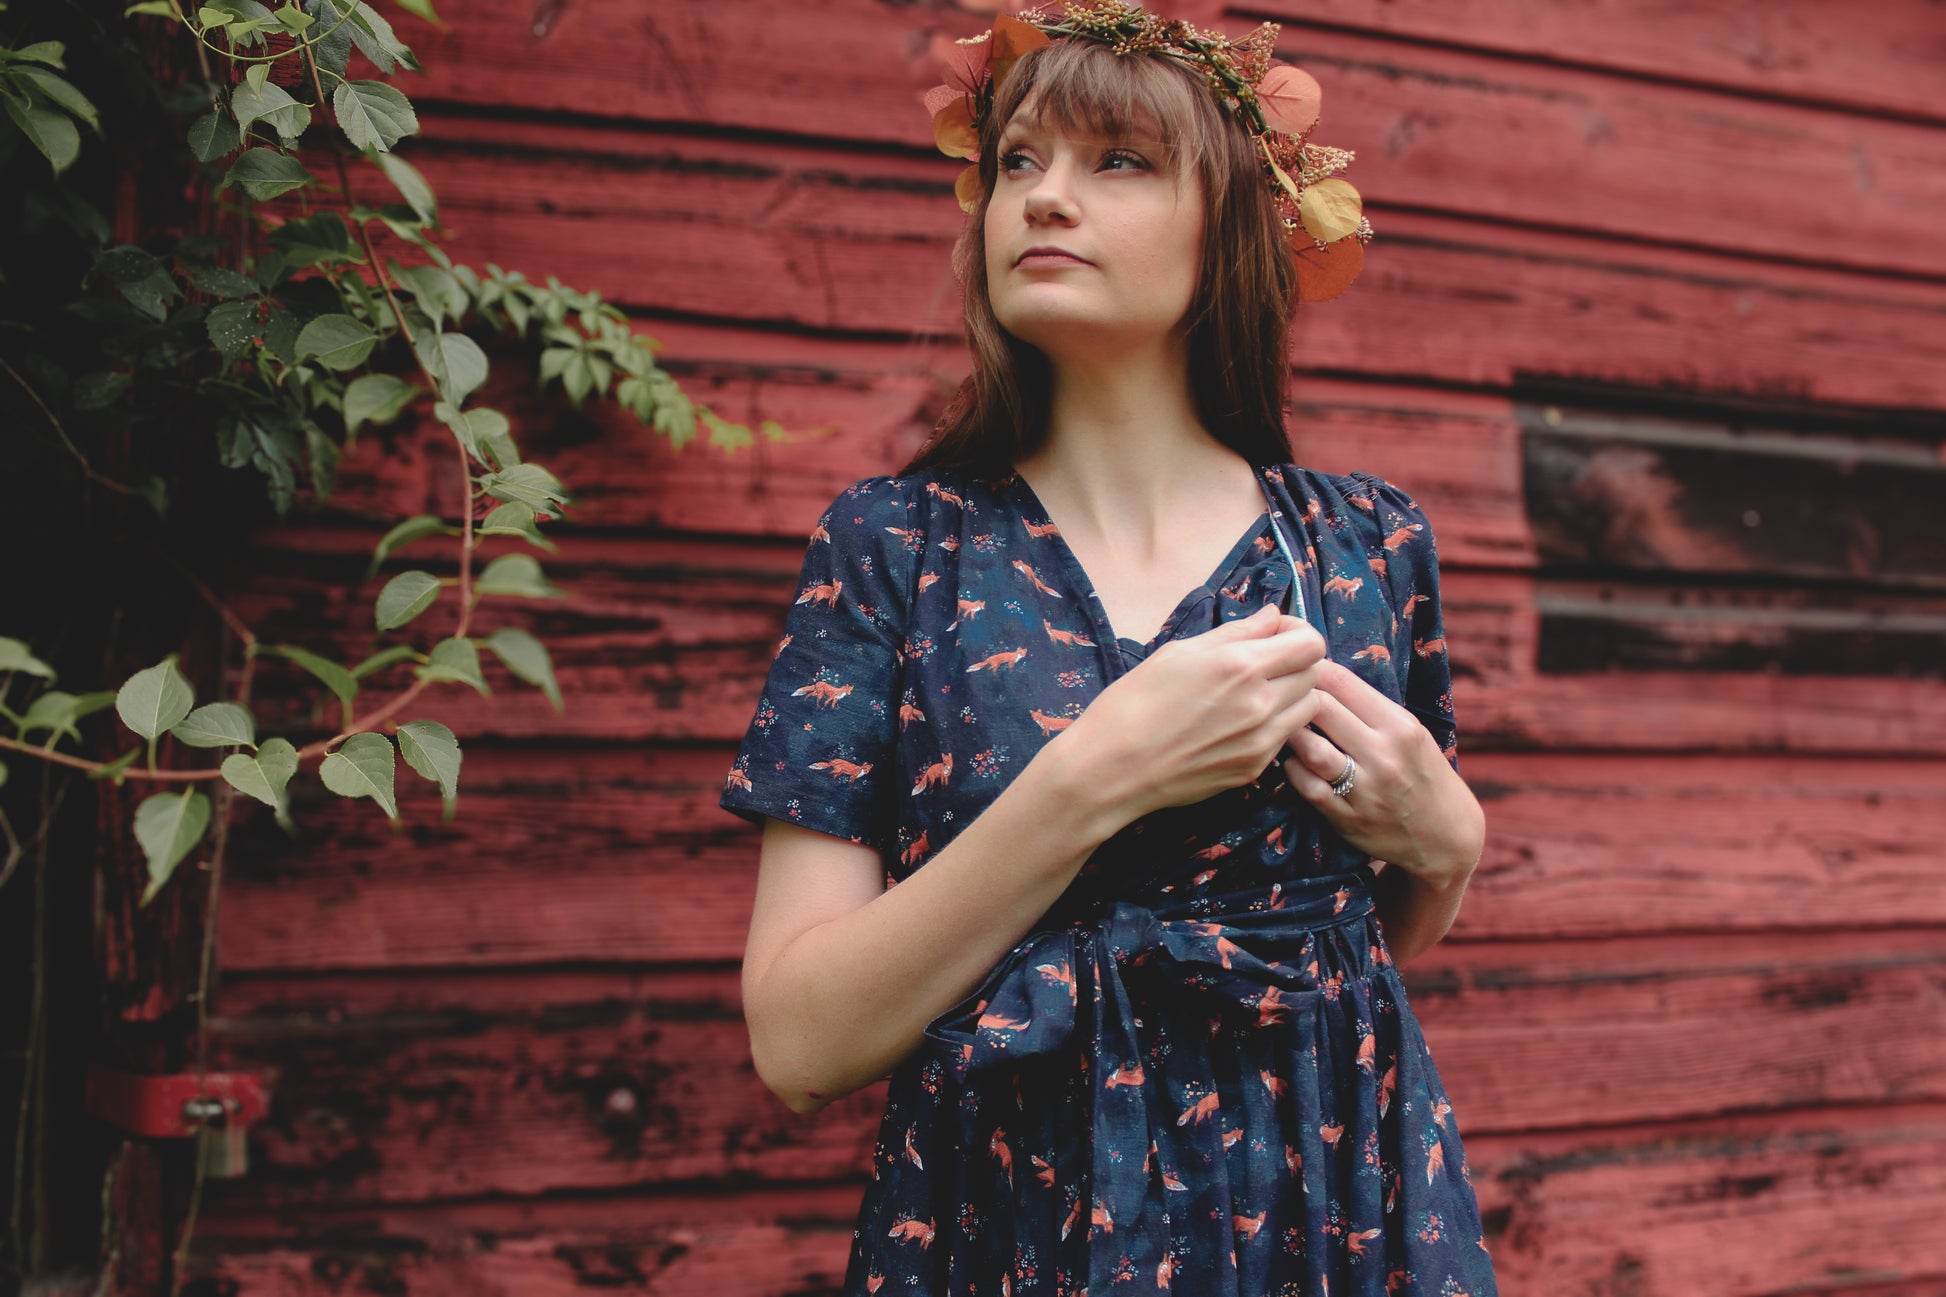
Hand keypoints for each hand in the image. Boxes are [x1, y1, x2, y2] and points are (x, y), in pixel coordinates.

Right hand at [1069, 604, 1327, 818]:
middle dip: (1297, 662)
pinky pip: (1285, 737)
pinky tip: (1239, 722)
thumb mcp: (1179, 652)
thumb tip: (1271, 618)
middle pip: (1316, 674)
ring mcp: (1261, 742)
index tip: (1275, 635)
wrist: (1112, 768)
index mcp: (1241, 665)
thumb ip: (1235, 633)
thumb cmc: (1134, 702)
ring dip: (1292, 694)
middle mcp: (1261, 704)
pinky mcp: (1255, 769)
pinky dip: (1275, 724)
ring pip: (1308, 708)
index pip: (1311, 643)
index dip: (1298, 633)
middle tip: (1266, 663)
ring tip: (1256, 694)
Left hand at [1281, 661, 1483, 885]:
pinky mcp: (1350, 820)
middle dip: (1296, 697)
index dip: (1312, 669)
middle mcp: (1384, 755)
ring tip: (1282, 727)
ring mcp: (1367, 790)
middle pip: (1322, 709)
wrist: (1447, 836)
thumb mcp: (1411, 733)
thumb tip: (1322, 674)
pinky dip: (1293, 771)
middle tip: (1281, 696)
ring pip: (1311, 749)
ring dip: (1290, 733)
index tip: (1298, 668)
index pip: (1343, 682)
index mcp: (1401, 726)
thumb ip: (1371, 708)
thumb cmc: (1423, 774)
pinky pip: (1308, 788)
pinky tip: (1292, 762)